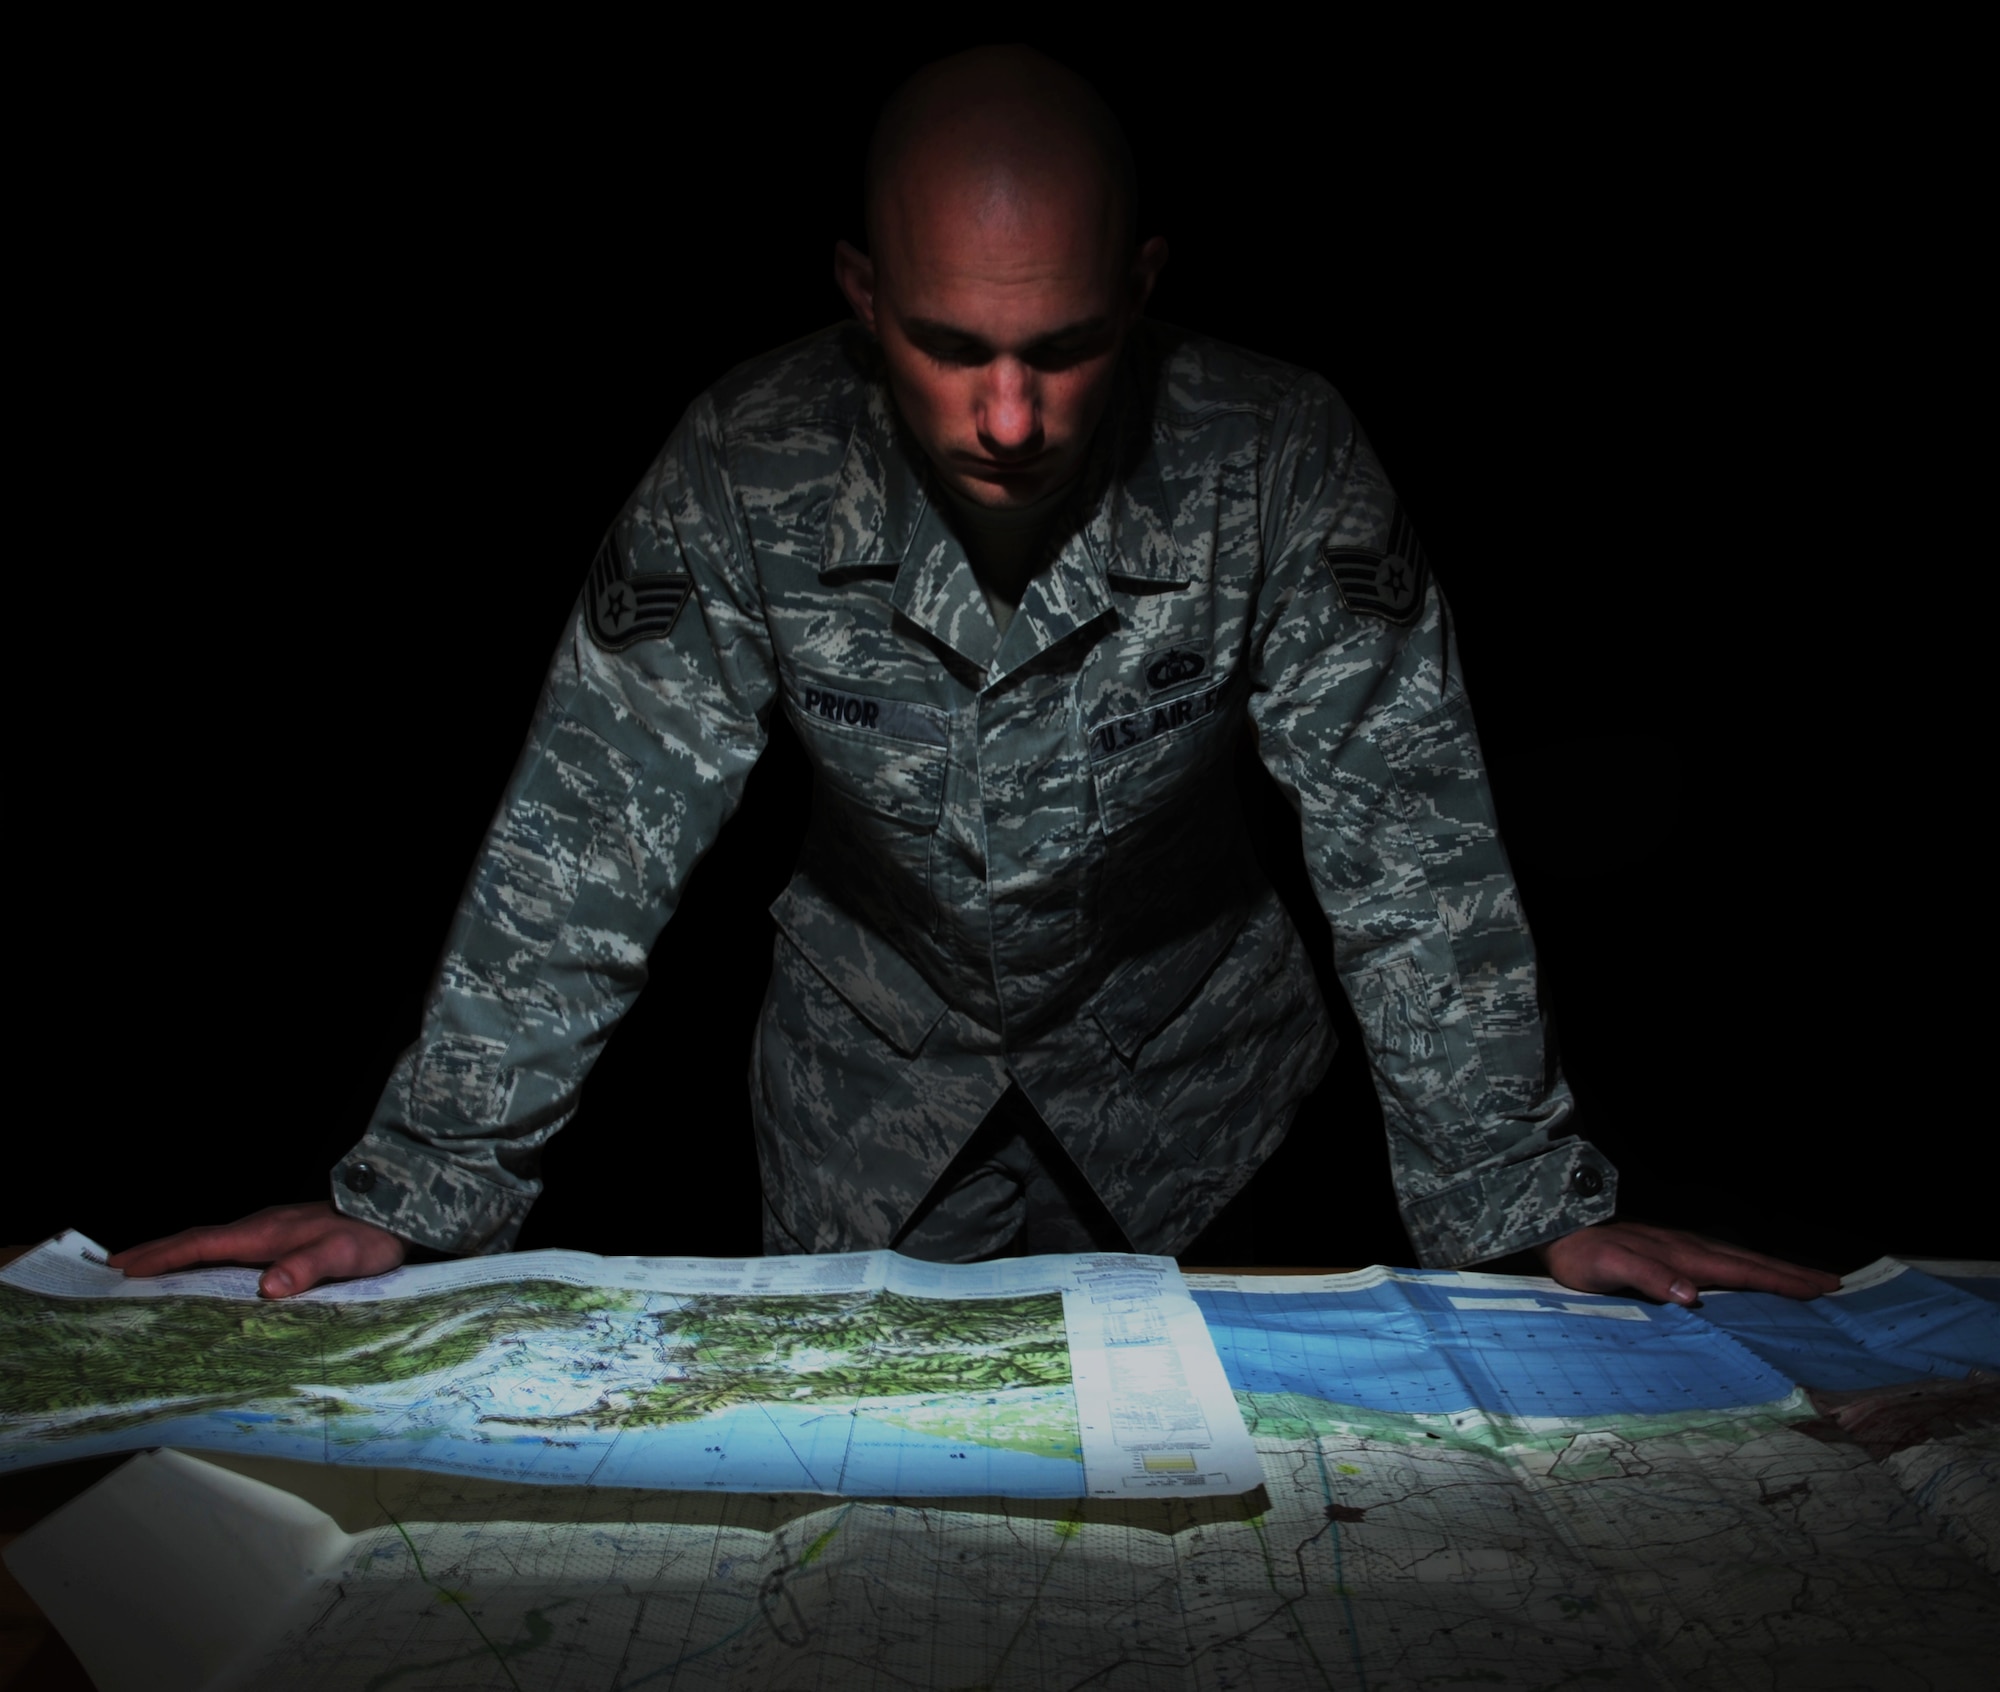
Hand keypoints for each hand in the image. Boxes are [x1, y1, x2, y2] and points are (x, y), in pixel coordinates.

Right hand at [106, 1201, 408, 1298]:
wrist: (398, 1215)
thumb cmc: (370, 1237)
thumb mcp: (341, 1256)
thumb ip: (306, 1268)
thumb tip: (267, 1288)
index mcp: (264, 1233)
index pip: (201, 1244)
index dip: (163, 1257)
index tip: (124, 1268)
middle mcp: (260, 1228)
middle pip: (197, 1239)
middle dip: (156, 1252)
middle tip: (115, 1267)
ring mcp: (270, 1231)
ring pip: (211, 1242)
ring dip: (177, 1254)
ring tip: (144, 1271)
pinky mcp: (282, 1237)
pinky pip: (229, 1247)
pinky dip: (203, 1256)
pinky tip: (201, 1271)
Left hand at [1537, 1221, 1840, 1306]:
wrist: (1558, 1230)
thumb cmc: (1581, 1256)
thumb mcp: (1609, 1268)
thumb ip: (1649, 1279)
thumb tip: (1692, 1296)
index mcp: (1681, 1257)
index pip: (1741, 1272)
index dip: (1780, 1282)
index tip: (1819, 1290)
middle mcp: (1688, 1248)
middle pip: (1750, 1262)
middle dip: (1792, 1274)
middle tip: (1835, 1284)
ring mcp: (1681, 1246)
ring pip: (1739, 1259)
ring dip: (1775, 1269)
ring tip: (1809, 1280)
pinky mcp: (1670, 1249)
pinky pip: (1722, 1260)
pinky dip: (1748, 1267)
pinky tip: (1753, 1275)